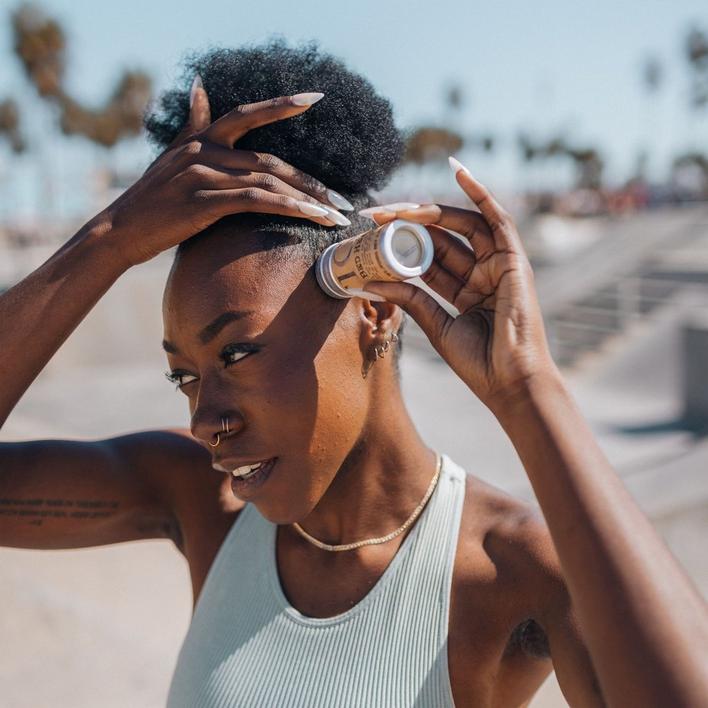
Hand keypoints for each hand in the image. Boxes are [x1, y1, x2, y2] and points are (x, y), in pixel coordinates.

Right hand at [102, 79, 350, 266]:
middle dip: (311, 182)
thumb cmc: (151, 198)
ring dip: (307, 200)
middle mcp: (205, 151)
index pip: (247, 114)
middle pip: (271, 160)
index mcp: (202, 138)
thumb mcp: (171, 153)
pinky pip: (255, 201)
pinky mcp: (204, 202)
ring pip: (268, 181)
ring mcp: (204, 175)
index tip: (316, 97)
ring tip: (336, 217)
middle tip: (343, 201)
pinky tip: (310, 216)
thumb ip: (193, 123)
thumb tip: (201, 86)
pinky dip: (286, 207)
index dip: (282, 104)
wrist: (120, 230)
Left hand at [360, 158, 557, 411]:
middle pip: (440, 237)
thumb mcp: (436, 325)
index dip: (399, 245)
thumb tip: (367, 282)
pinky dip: (481, 194)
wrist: (510, 383)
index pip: (427, 258)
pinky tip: (459, 172)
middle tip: (373, 215)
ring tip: (395, 208)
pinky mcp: (515, 260)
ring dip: (428, 211)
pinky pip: (498, 219)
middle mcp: (481, 273)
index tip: (368, 235)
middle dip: (406, 224)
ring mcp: (499, 265)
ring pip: (461, 226)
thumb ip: (410, 299)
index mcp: (464, 291)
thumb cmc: (478, 362)